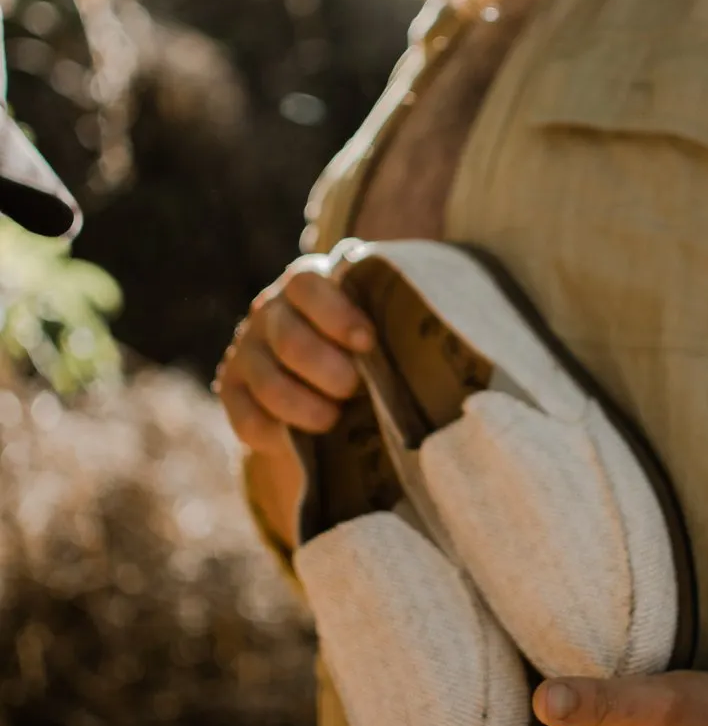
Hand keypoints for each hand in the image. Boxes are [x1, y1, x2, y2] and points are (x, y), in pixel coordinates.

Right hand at [214, 255, 373, 544]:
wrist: (329, 386)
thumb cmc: (372, 351)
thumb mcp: (383, 330)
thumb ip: (401, 326)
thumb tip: (456, 353)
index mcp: (307, 285)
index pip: (307, 285)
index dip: (335, 313)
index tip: (367, 342)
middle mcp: (270, 312)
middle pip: (286, 334)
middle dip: (323, 367)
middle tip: (352, 389)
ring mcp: (246, 351)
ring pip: (263, 378)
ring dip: (301, 404)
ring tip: (332, 420)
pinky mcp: (232, 392)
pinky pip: (243, 416)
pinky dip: (271, 432)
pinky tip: (296, 441)